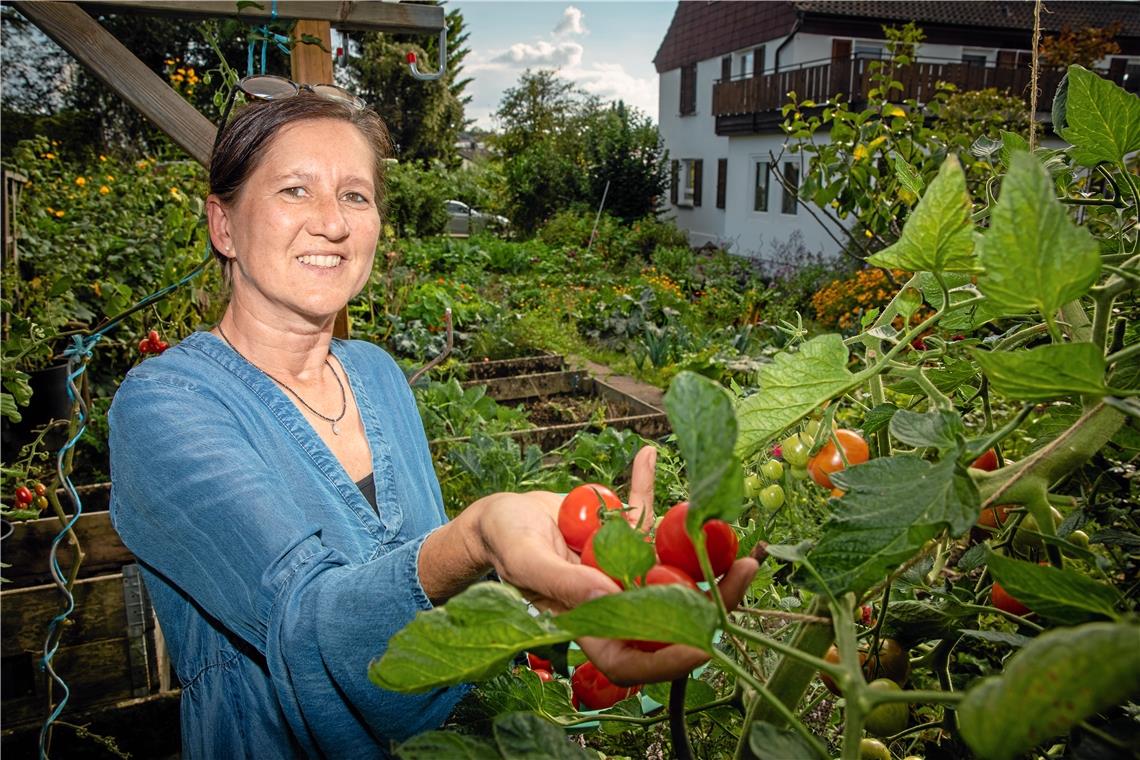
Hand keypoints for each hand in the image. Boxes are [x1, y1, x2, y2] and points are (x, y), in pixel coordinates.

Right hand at [476, 446, 759, 684]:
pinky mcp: (623, 534)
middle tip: (749, 566)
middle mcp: (617, 601)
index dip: (677, 656)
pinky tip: (648, 457)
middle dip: (717, 596)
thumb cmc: (502, 545)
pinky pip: (645, 514)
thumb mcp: (526, 562)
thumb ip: (564, 583)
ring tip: (728, 519)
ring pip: (675, 565)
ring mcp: (625, 567)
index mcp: (591, 625)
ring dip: (705, 544)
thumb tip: (610, 597)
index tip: (712, 634)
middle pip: (674, 614)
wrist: (499, 518)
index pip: (639, 660)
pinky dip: (648, 486)